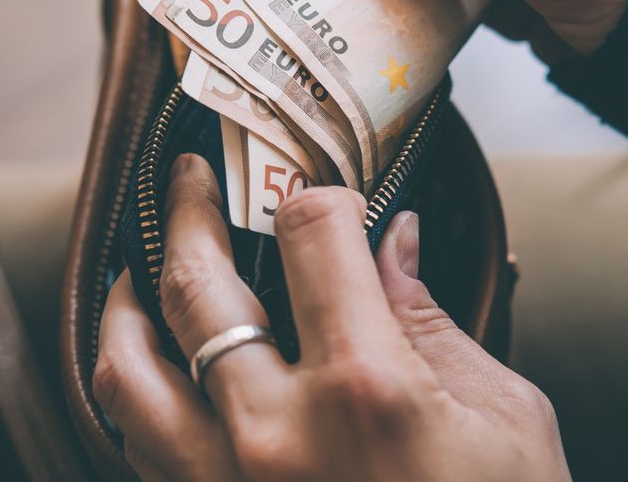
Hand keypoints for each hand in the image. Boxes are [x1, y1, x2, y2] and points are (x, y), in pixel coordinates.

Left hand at [93, 153, 569, 480]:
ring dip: (123, 305)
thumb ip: (432, 321)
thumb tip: (395, 242)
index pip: (311, 233)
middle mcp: (277, 433)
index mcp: (368, 390)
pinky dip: (126, 395)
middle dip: (190, 211)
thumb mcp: (504, 419)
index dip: (315, 192)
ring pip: (126, 373)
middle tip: (189, 177)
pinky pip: (133, 451)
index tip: (318, 188)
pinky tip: (143, 370)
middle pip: (198, 286)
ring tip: (132, 271)